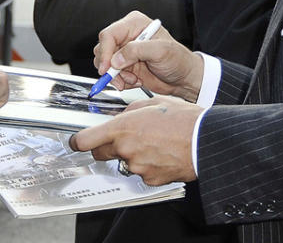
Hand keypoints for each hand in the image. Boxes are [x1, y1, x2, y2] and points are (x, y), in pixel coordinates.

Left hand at [69, 95, 201, 184]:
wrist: (206, 141)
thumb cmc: (183, 119)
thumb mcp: (152, 104)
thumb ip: (129, 112)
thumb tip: (120, 117)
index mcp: (123, 128)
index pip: (86, 141)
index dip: (78, 141)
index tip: (77, 141)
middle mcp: (126, 149)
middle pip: (101, 153)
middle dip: (106, 145)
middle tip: (123, 137)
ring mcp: (137, 166)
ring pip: (124, 161)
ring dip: (131, 154)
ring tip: (153, 142)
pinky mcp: (150, 179)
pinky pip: (141, 172)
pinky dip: (147, 164)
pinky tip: (161, 154)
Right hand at [94, 11, 203, 101]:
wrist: (184, 79)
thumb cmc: (178, 60)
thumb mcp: (161, 51)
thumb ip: (137, 51)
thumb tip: (115, 59)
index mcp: (134, 24)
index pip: (109, 35)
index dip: (105, 52)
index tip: (107, 68)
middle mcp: (126, 36)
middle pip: (103, 49)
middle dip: (110, 67)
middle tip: (122, 78)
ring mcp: (124, 52)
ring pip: (105, 64)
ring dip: (117, 77)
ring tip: (134, 80)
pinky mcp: (124, 66)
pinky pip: (112, 75)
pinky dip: (122, 82)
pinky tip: (136, 81)